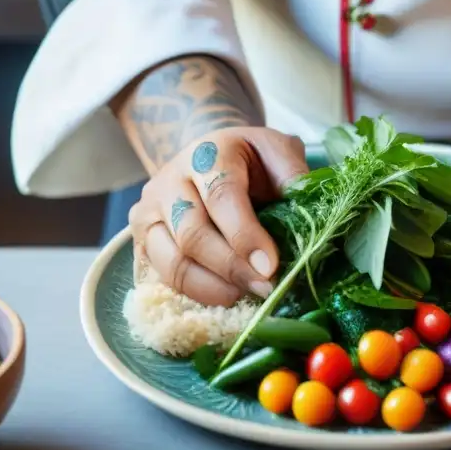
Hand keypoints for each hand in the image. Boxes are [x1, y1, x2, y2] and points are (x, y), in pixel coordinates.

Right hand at [128, 127, 307, 305]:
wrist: (205, 156)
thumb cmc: (248, 160)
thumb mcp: (275, 150)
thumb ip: (293, 174)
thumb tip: (310, 211)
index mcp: (207, 155)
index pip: (221, 197)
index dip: (245, 235)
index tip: (271, 267)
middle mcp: (169, 183)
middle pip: (192, 235)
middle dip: (231, 269)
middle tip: (264, 289)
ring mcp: (148, 214)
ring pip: (170, 261)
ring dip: (209, 288)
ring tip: (242, 296)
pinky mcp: (140, 241)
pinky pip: (158, 278)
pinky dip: (189, 295)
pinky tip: (219, 299)